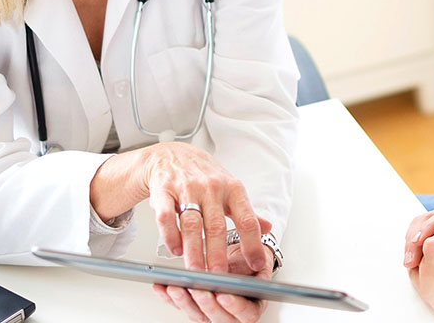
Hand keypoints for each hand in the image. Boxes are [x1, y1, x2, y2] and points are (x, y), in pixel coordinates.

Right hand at [143, 142, 267, 273]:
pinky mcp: (164, 190)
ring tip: (196, 272)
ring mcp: (187, 188)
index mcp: (233, 189)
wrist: (173, 155)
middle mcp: (212, 188)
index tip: (256, 265)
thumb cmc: (204, 176)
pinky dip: (170, 235)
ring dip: (193, 251)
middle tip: (219, 278)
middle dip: (218, 255)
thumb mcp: (231, 190)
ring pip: (192, 224)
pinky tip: (175, 250)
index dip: (253, 244)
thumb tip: (269, 228)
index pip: (247, 220)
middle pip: (216, 227)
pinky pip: (166, 216)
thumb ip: (248, 212)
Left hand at [154, 243, 273, 322]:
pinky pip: (183, 306)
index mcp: (253, 304)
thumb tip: (246, 263)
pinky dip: (170, 297)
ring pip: (198, 314)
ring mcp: (212, 311)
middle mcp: (232, 313)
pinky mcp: (196, 306)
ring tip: (176, 287)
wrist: (240, 259)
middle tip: (197, 290)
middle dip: (206, 304)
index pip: (247, 313)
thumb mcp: (259, 257)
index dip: (235, 306)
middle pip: (219, 318)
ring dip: (184, 302)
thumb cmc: (250, 260)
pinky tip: (161, 287)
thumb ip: (253, 262)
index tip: (223, 294)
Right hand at [404, 199, 433, 267]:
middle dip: (416, 237)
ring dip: (413, 240)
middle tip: (410, 261)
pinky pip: (426, 228)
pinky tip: (414, 257)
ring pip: (424, 221)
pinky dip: (417, 241)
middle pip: (431, 216)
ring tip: (409, 262)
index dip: (431, 227)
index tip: (419, 243)